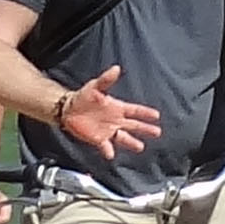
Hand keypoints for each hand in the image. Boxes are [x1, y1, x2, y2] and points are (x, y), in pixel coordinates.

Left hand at [44, 67, 158, 154]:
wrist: (68, 110)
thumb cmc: (82, 97)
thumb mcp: (95, 86)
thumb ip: (106, 79)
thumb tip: (116, 68)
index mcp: (117, 108)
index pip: (135, 110)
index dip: (145, 113)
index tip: (156, 115)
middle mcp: (115, 120)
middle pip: (134, 125)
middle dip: (145, 129)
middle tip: (157, 132)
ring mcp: (108, 130)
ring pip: (123, 138)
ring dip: (131, 142)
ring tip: (140, 147)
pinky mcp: (98, 139)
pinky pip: (105, 146)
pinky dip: (108, 151)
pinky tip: (111, 155)